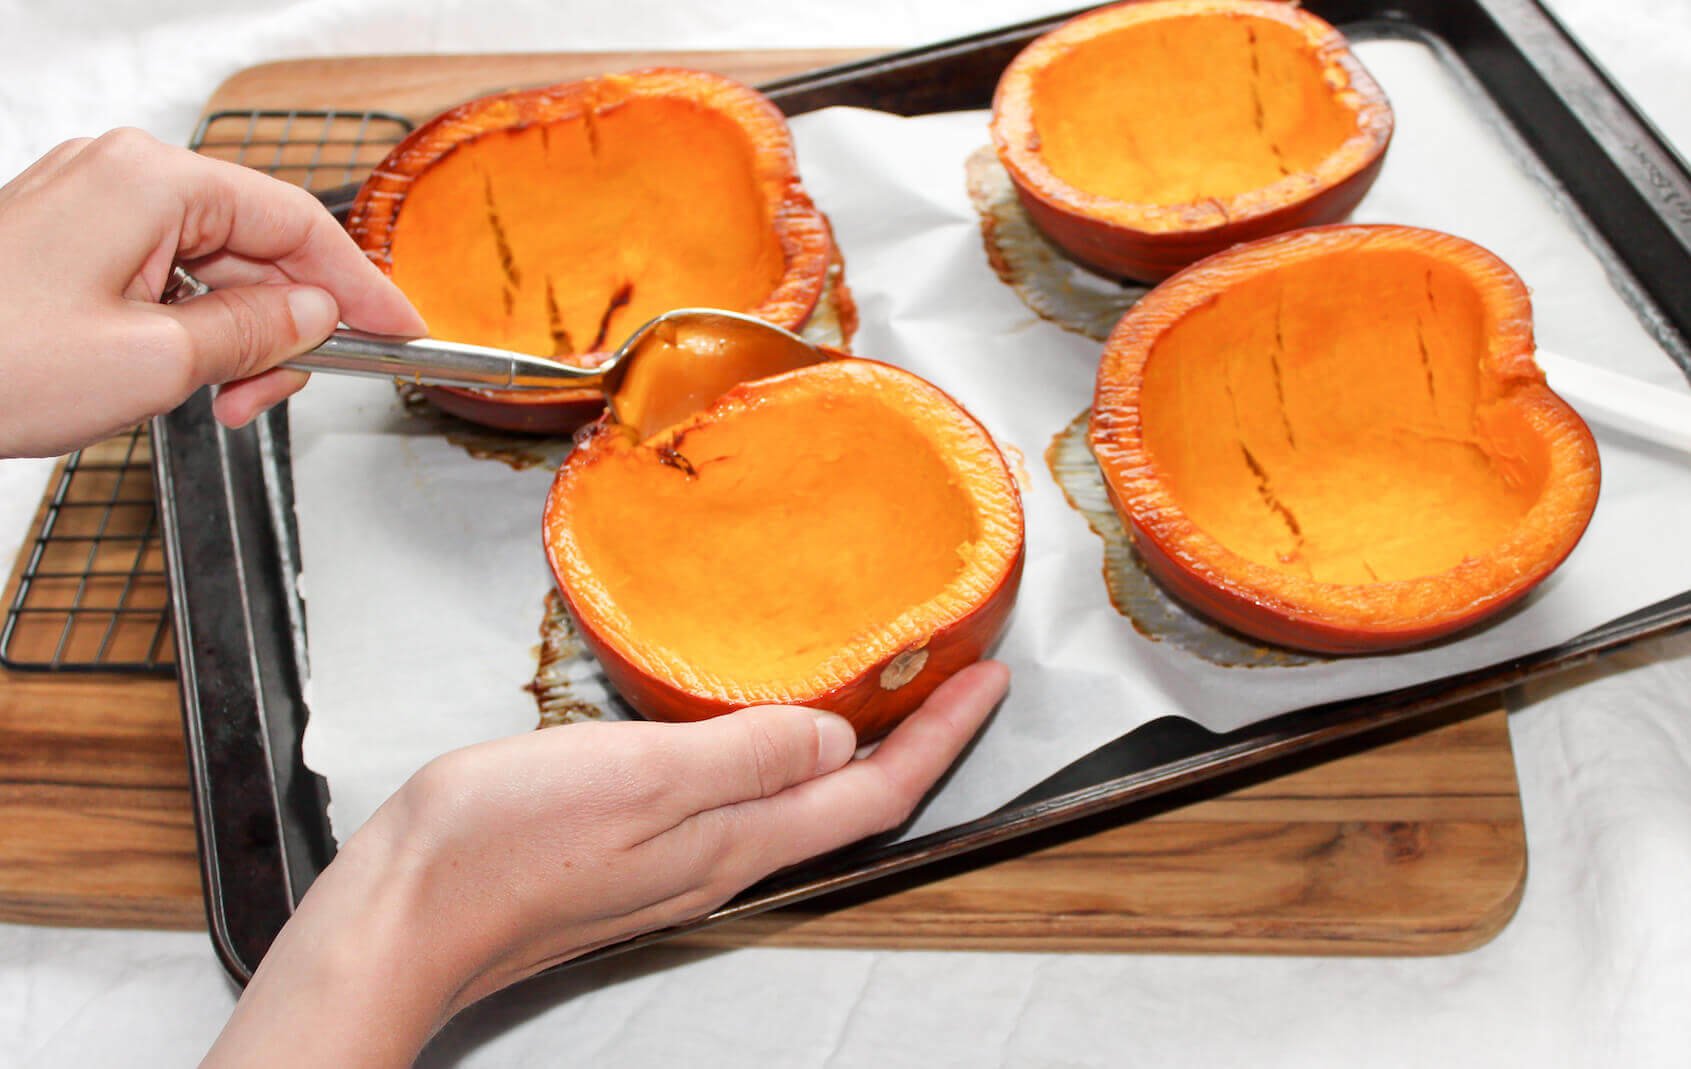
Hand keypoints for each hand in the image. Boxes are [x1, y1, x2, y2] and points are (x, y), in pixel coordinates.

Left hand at [0, 128, 423, 457]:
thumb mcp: (158, 361)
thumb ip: (258, 331)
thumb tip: (317, 315)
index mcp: (151, 181)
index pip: (298, 223)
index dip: (361, 284)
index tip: (401, 330)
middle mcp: (122, 176)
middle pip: (256, 245)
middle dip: (284, 326)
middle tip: (282, 396)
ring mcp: (91, 205)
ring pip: (212, 267)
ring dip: (236, 338)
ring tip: (220, 401)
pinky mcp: (70, 241)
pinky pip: (165, 276)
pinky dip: (191, 329)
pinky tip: (184, 378)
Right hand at [205, 662, 1009, 1066]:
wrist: (405, 917)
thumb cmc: (503, 847)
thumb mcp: (641, 779)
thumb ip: (746, 755)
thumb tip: (837, 736)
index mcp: (736, 838)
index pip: (874, 793)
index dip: (943, 736)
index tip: (987, 680)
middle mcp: (722, 855)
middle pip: (851, 803)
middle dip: (914, 740)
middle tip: (948, 675)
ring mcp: (680, 857)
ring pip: (800, 799)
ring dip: (853, 744)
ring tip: (879, 686)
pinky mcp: (636, 846)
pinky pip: (741, 793)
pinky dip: (781, 750)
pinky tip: (759, 719)